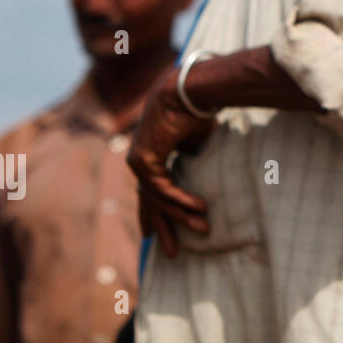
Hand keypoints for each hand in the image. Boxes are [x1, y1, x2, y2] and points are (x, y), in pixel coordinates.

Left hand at [126, 69, 212, 257]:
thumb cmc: (195, 111)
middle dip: (162, 227)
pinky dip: (181, 200)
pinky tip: (200, 208)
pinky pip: (163, 189)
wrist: (187, 91)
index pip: (151, 191)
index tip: (154, 232)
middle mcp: (140, 161)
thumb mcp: (195, 142)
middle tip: (173, 252)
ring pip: (157, 199)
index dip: (155, 212)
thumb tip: (201, 171)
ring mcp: (139, 162)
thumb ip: (192, 160)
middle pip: (149, 202)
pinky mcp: (144, 161)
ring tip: (203, 229)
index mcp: (151, 155)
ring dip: (180, 216)